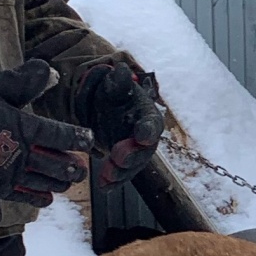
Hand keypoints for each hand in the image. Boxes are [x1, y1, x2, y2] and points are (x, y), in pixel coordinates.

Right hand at [0, 63, 91, 205]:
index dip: (79, 139)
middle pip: (59, 164)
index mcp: (24, 126)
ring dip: (62, 181)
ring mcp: (9, 171)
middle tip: (81, 166)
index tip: (88, 139)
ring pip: (46, 182)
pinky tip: (48, 197)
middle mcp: (21, 152)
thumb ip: (26, 81)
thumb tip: (50, 71)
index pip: (61, 135)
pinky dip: (39, 197)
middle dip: (74, 166)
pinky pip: (24, 196)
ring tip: (70, 180)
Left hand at [74, 58, 164, 179]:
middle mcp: (146, 138)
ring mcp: (136, 154)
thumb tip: (119, 69)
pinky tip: (103, 186)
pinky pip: (120, 176)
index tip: (141, 136)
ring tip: (106, 176)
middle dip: (132, 157)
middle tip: (117, 158)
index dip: (147, 131)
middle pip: (144, 151)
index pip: (152, 125)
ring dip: (120, 173)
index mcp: (148, 116)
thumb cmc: (117, 97)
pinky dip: (112, 182)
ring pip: (132, 167)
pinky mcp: (123, 165)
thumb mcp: (116, 86)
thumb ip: (119, 82)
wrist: (110, 109)